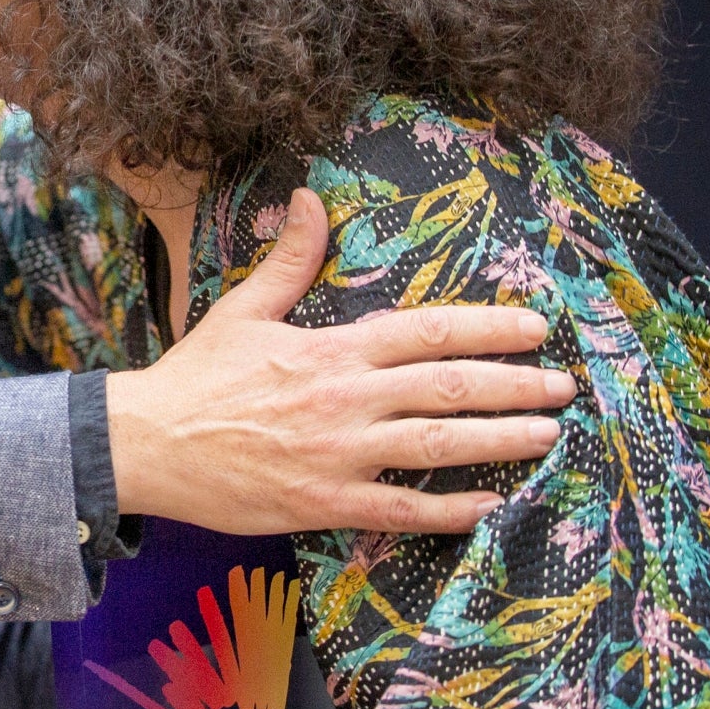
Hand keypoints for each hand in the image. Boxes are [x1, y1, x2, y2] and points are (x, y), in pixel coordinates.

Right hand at [104, 188, 571, 535]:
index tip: (534, 329)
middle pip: (449, 387)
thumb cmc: (194, 377)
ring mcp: (339, 454)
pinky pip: (401, 508)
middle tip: (562, 387)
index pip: (428, 331)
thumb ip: (289, 259)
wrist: (146, 444)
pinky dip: (449, 510)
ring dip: (500, 441)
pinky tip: (489, 506)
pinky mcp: (324, 502)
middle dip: (515, 386)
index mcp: (331, 348)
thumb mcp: (243, 309)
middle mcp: (346, 399)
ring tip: (547, 436)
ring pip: (439, 446)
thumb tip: (309, 199)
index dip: (488, 328)